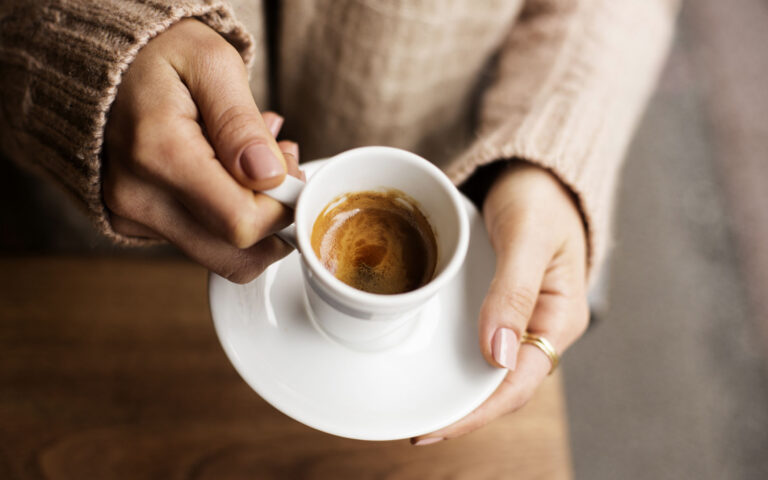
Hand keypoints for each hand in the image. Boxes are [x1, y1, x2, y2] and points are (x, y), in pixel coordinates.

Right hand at [103, 19, 301, 282]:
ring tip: (255, 160)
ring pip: (220, 253)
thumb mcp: (211, 63)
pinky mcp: (133, 223)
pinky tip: (227, 170)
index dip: (283, 208)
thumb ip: (241, 123)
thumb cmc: (160, 54)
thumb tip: (268, 176)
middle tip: (279, 167)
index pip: (242, 223)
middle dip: (274, 219)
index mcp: (159, 153)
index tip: (291, 170)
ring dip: (252, 216)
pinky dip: (225, 213)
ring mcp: (131, 216)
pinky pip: (199, 240)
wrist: (102, 60)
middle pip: (234, 255)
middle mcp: (138, 197)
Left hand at [412, 161, 589, 444]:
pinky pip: (478, 342)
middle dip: (462, 412)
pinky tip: (429, 364)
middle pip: (501, 386)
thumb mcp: (527, 237)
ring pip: (488, 368)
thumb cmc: (540, 195)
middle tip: (415, 427)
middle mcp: (540, 326)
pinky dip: (455, 359)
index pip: (518, 383)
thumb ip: (513, 291)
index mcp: (559, 318)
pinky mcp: (500, 304)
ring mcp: (519, 317)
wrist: (535, 169)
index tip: (435, 428)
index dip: (477, 412)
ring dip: (456, 390)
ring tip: (416, 406)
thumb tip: (496, 355)